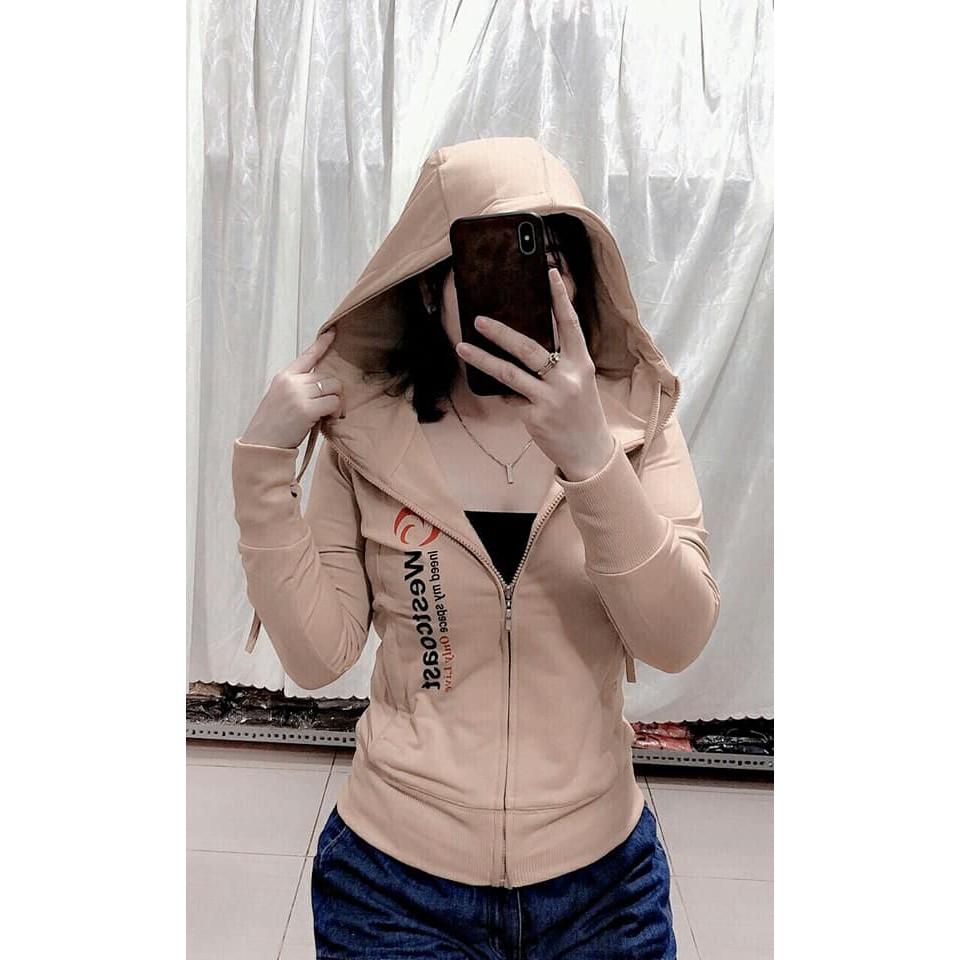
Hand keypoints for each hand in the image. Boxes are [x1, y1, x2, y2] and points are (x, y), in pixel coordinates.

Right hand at [239, 328, 344, 448]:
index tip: (332, 333)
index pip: (307, 356)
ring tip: (329, 415)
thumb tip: (322, 386)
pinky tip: (329, 419)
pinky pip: (333, 402)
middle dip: (334, 392)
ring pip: (334, 387)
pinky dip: (336, 411)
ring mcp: (299, 394)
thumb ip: (298, 387)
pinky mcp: (307, 408)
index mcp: (284, 376)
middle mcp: (292, 381)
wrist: (262, 444)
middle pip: (328, 376)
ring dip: (337, 402)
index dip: (322, 344)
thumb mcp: (280, 398)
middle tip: (332, 409)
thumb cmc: (273, 425)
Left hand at [454, 267, 615, 479]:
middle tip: (478, 319)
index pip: (570, 324)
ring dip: (482, 359)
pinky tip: (501, 394)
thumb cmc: (582, 413)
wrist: (590, 453)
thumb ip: (560, 362)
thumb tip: (524, 342)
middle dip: (500, 332)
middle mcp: (567, 378)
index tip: (550, 273)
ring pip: (509, 373)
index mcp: (580, 363)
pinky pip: (510, 398)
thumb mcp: (579, 382)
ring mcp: (550, 398)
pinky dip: (503, 394)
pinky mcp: (535, 417)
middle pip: (528, 348)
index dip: (560, 298)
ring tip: (462, 348)